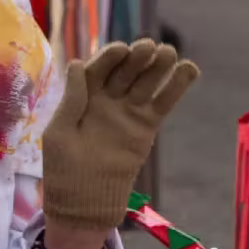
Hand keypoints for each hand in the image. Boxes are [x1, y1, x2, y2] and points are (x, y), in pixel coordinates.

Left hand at [42, 40, 198, 231]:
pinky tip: (189, 69)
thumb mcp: (59, 132)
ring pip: (145, 83)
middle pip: (123, 71)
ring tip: (169, 52)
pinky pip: (162, 103)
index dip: (109, 58)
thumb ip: (72, 100)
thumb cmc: (63, 167)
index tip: (121, 50)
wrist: (84, 200)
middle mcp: (105, 99)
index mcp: (81, 96)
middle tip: (149, 47)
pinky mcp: (146, 126)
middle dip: (136, 58)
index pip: (97, 69)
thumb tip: (75, 63)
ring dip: (158, 66)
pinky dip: (176, 87)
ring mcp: (127, 111)